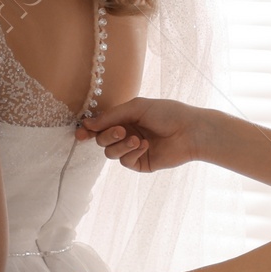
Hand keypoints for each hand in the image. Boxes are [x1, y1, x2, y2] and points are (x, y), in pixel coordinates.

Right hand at [77, 96, 206, 172]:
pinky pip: (125, 162)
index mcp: (124, 118)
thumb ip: (111, 116)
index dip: (88, 130)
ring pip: (110, 153)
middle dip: (108, 135)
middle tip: (121, 130)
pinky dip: (132, 153)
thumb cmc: (167, 113)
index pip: (100, 125)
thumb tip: (87, 124)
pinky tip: (145, 146)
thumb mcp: (136, 107)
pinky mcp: (140, 163)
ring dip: (121, 145)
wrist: (189, 131)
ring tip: (137, 139)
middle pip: (102, 140)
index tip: (81, 133)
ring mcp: (132, 150)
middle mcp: (126, 134)